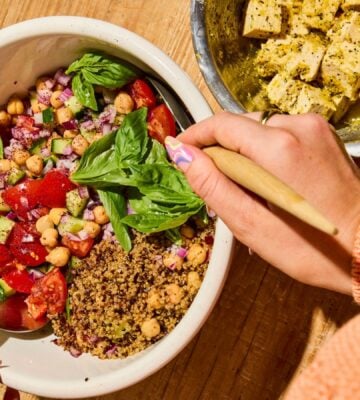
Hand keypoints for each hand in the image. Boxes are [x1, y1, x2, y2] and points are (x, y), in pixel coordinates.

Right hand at [165, 112, 359, 294]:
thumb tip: (182, 155)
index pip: (221, 124)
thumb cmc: (314, 249)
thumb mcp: (252, 225)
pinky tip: (271, 182)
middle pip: (240, 125)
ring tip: (248, 189)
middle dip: (220, 149)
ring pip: (259, 130)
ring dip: (244, 153)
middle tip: (215, 183)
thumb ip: (212, 186)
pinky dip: (266, 153)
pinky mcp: (325, 136)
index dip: (195, 136)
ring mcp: (317, 129)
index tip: (181, 151)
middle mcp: (300, 127)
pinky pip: (281, 135)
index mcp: (279, 147)